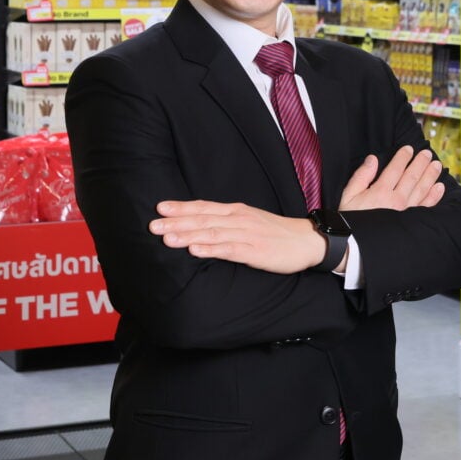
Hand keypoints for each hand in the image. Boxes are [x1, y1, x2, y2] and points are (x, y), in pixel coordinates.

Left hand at [148, 201, 323, 273]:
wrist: (307, 241)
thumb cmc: (275, 233)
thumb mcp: (249, 221)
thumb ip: (226, 223)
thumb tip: (200, 225)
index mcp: (236, 211)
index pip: (204, 207)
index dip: (181, 207)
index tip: (160, 207)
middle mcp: (239, 219)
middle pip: (203, 219)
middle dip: (177, 222)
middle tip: (153, 225)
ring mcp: (246, 235)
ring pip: (212, 234)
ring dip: (188, 236)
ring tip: (168, 238)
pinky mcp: (255, 252)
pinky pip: (229, 250)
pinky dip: (211, 250)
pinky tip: (196, 251)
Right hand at [339, 145, 444, 212]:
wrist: (355, 247)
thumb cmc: (350, 221)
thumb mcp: (349, 196)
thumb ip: (361, 176)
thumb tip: (372, 159)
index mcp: (380, 192)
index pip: (395, 169)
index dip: (403, 157)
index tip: (409, 149)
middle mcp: (396, 200)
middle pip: (412, 177)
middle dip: (420, 163)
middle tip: (427, 153)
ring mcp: (406, 212)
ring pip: (422, 189)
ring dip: (430, 175)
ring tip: (436, 165)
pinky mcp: (411, 222)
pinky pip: (426, 207)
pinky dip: (434, 196)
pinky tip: (439, 187)